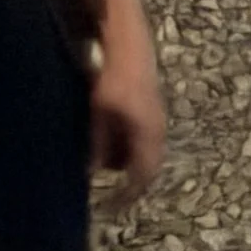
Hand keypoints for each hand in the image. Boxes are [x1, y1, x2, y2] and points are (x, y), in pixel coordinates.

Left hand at [90, 50, 166, 206]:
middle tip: (109, 189)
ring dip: (127, 162)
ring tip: (103, 164)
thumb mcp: (99, 113)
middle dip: (129, 180)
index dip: (129, 194)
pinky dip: (127, 146)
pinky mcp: (150, 109)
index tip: (113, 206)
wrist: (129, 44)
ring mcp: (156, 119)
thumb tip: (93, 170)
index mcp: (148, 135)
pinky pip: (142, 138)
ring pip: (145, 152)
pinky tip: (108, 141)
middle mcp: (157, 131)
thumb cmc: (113, 78)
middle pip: (147, 166)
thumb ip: (98, 142)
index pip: (143, 176)